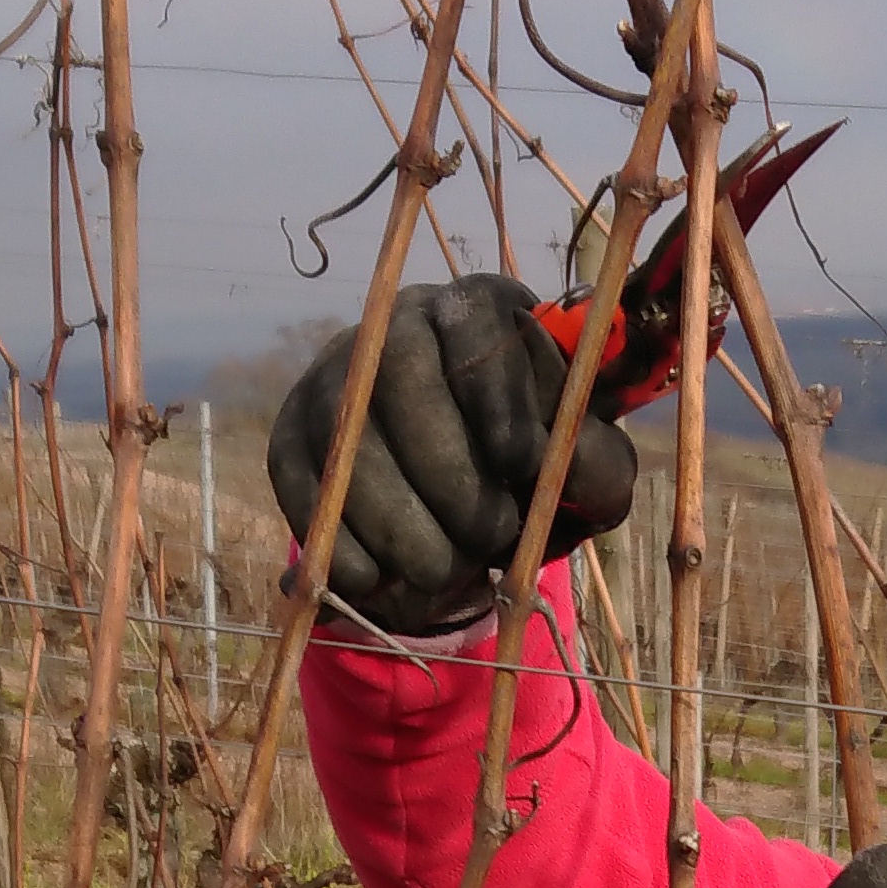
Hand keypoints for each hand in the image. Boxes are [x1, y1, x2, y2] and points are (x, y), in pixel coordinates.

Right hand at [265, 275, 639, 634]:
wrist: (455, 494)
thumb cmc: (531, 468)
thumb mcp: (581, 465)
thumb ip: (595, 467)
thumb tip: (568, 475)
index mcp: (478, 308)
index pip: (476, 322)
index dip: (497, 395)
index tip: (522, 463)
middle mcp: (395, 323)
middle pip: (399, 372)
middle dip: (444, 468)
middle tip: (486, 536)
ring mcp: (333, 377)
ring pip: (344, 434)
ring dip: (393, 517)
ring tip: (441, 571)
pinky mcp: (291, 434)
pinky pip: (301, 484)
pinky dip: (338, 541)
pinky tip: (377, 579)